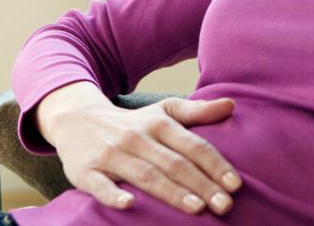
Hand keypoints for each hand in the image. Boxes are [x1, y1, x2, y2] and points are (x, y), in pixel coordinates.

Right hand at [46, 95, 242, 215]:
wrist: (77, 119)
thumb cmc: (133, 123)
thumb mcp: (164, 111)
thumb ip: (197, 111)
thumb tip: (232, 105)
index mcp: (159, 124)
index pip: (194, 146)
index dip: (216, 165)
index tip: (236, 184)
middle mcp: (138, 138)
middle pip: (175, 164)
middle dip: (203, 185)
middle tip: (226, 205)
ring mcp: (112, 155)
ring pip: (146, 175)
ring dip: (172, 192)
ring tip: (197, 208)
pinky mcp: (87, 171)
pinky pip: (101, 185)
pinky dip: (114, 195)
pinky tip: (129, 205)